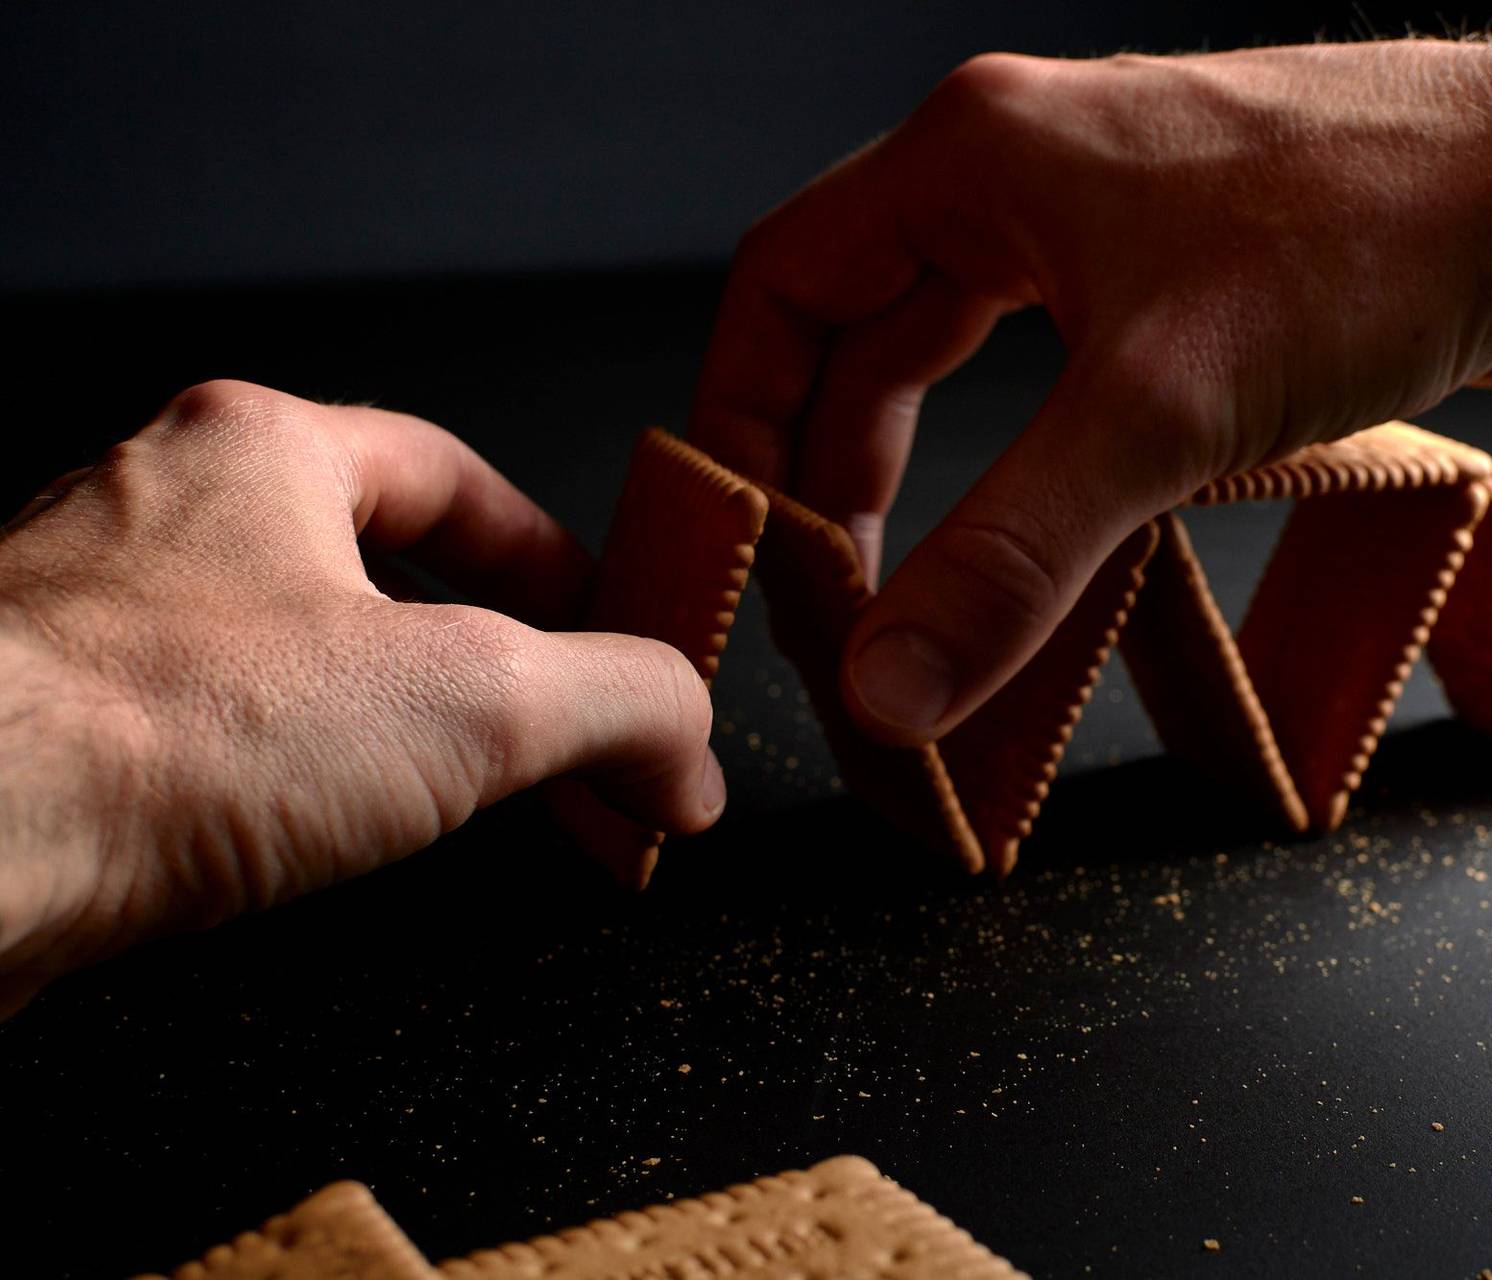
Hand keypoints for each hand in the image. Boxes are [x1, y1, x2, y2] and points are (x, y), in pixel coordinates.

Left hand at [0, 381, 721, 1016]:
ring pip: (288, 661)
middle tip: (561, 746)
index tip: (615, 634)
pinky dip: (293, 787)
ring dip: (392, 730)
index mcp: (262, 452)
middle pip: (376, 574)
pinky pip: (210, 740)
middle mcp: (163, 515)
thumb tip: (691, 741)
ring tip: (462, 808)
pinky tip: (321, 850)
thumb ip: (621, 699)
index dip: (559, 561)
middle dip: (488, 666)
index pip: (454, 480)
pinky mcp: (48, 732)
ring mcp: (92, 623)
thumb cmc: (166, 731)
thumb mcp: (480, 700)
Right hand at [689, 40, 1491, 747]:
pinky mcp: (1182, 266)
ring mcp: (1108, 210)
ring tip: (911, 580)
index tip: (742, 538)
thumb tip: (888, 683)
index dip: (738, 418)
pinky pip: (1049, 360)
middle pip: (859, 322)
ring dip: (919, 459)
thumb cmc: (1375, 238)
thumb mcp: (1157, 413)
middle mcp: (1026, 165)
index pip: (783, 285)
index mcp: (977, 154)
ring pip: (955, 344)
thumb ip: (1007, 554)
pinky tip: (1033, 517)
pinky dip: (1017, 447)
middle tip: (830, 595)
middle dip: (829, 463)